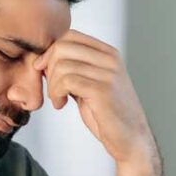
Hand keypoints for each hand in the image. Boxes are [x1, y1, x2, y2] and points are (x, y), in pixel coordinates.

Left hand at [33, 30, 156, 165]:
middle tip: (52, 88)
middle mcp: (110, 59)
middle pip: (62, 47)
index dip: (50, 52)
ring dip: (52, 85)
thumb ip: (74, 70)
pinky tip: (62, 105)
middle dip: (48, 68)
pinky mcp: (103, 90)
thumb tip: (45, 59)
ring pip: (62, 65)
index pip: (70, 35)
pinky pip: (67, 81)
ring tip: (58, 100)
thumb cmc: (108, 115)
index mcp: (108, 53)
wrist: (131, 140)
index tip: (44, 71)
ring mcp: (108, 73)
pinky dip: (57, 93)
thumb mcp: (90, 85)